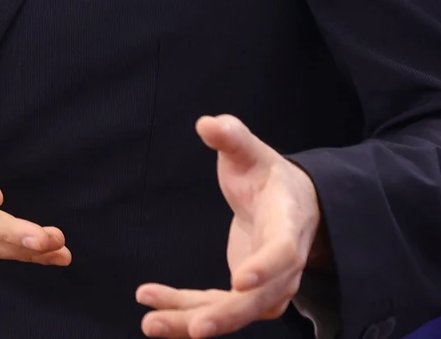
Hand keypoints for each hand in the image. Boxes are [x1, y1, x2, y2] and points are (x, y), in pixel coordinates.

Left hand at [137, 115, 323, 337]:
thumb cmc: (267, 176)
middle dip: (225, 315)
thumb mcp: (252, 152)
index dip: (265, 268)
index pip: (284, 252)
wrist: (290, 205)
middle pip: (259, 300)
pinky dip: (184, 315)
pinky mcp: (245, 297)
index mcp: (289, 225)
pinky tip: (152, 313)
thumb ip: (232, 137)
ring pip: (234, 314)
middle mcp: (284, 267)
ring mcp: (266, 287)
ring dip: (193, 323)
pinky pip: (215, 311)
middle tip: (193, 328)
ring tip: (150, 323)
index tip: (239, 282)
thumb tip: (207, 123)